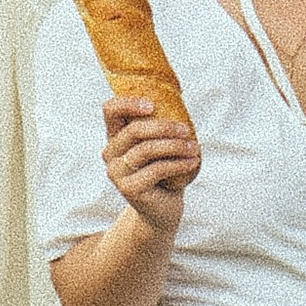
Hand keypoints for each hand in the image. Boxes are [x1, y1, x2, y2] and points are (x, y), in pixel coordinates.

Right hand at [102, 97, 199, 233]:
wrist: (162, 209)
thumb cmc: (165, 172)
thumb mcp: (162, 144)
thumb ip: (162, 124)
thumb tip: (178, 96)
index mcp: (116, 136)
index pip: (111, 110)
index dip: (129, 103)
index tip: (153, 105)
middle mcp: (111, 153)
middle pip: (134, 130)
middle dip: (164, 127)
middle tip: (187, 130)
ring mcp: (116, 172)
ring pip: (146, 150)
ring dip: (176, 146)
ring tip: (195, 148)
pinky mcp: (128, 188)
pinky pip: (157, 169)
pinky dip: (179, 163)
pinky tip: (193, 161)